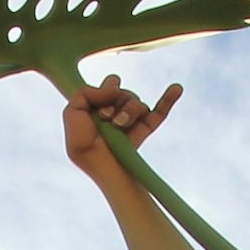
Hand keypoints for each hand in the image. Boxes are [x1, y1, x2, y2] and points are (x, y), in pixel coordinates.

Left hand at [61, 74, 180, 172]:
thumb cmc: (83, 145)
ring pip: (137, 103)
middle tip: (107, 120)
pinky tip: (176, 88)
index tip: (99, 110)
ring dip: (130, 111)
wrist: (102, 165)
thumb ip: (86, 92)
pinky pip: (160, 110)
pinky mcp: (146, 129)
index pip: (110, 86)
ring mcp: (132, 122)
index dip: (105, 92)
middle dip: (117, 103)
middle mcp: (116, 113)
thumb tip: (114, 83)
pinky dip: (168, 99)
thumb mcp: (72, 113)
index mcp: (99, 109)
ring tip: (120, 126)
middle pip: (124, 92)